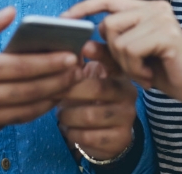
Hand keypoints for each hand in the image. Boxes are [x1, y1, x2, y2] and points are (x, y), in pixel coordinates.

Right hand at [0, 6, 81, 138]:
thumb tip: (12, 12)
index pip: (20, 67)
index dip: (49, 62)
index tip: (70, 56)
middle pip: (29, 91)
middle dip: (58, 81)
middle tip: (78, 71)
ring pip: (26, 112)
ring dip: (51, 99)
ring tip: (68, 85)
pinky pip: (13, 121)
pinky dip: (32, 111)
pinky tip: (45, 99)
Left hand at [57, 41, 138, 160]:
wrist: (108, 135)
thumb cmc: (91, 101)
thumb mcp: (89, 78)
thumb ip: (79, 63)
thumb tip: (66, 42)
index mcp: (120, 75)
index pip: (112, 60)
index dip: (100, 53)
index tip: (85, 48)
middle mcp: (129, 94)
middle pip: (96, 88)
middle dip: (69, 90)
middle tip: (53, 92)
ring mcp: (127, 117)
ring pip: (88, 115)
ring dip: (67, 116)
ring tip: (61, 114)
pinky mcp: (120, 139)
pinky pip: (88, 136)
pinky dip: (72, 133)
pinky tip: (70, 129)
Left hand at [62, 0, 181, 107]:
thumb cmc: (163, 72)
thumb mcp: (128, 63)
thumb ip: (106, 52)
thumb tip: (83, 44)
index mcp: (146, 8)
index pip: (108, 0)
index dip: (84, 8)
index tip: (64, 19)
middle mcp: (155, 7)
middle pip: (107, 24)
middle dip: (112, 53)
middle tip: (133, 69)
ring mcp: (162, 18)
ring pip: (117, 40)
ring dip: (125, 64)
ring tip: (143, 73)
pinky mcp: (166, 33)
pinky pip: (130, 50)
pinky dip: (135, 69)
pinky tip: (149, 76)